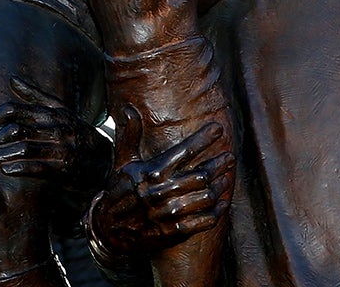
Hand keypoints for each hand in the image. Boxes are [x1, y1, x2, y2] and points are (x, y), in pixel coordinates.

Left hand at [0, 78, 113, 200]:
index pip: (15, 110)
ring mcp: (61, 147)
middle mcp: (55, 127)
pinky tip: (6, 169)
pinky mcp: (66, 167)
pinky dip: (22, 168)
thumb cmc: (75, 131)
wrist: (104, 158)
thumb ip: (34, 95)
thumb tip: (12, 79)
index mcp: (50, 112)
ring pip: (25, 148)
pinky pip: (41, 167)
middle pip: (16, 129)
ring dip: (1, 153)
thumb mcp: (59, 110)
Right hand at [83, 122, 233, 262]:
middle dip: (218, 164)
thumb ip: (130, 135)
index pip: (184, 151)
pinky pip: (204, 221)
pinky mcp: (174, 231)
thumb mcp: (122, 162)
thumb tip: (129, 109)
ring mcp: (169, 213)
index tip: (217, 128)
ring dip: (220, 187)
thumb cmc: (118, 190)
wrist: (110, 228)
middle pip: (201, 175)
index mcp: (151, 172)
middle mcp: (162, 191)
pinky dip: (217, 211)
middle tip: (229, 157)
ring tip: (226, 178)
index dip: (203, 139)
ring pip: (206, 197)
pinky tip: (221, 203)